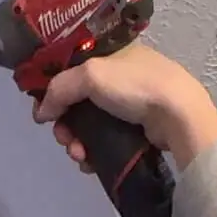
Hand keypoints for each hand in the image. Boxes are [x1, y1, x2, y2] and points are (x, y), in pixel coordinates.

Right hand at [34, 43, 216, 172]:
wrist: (176, 114)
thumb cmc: (134, 85)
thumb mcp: (91, 75)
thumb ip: (59, 89)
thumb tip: (40, 113)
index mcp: (109, 53)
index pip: (71, 70)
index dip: (54, 91)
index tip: (44, 112)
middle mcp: (117, 76)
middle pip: (77, 102)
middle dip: (65, 124)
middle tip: (64, 139)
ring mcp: (127, 104)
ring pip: (89, 125)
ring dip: (77, 142)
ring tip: (79, 155)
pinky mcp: (134, 129)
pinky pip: (103, 140)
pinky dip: (93, 152)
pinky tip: (90, 162)